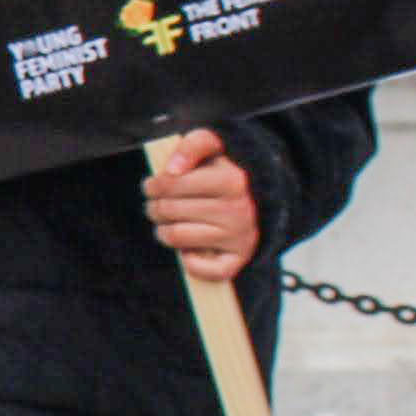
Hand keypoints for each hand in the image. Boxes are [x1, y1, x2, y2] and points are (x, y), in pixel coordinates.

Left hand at [144, 127, 259, 283]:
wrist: (262, 200)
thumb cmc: (225, 173)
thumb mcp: (214, 146)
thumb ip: (192, 145)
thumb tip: (171, 170)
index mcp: (232, 180)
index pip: (171, 184)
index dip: (153, 185)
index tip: (152, 186)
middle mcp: (238, 210)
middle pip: (168, 210)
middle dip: (155, 207)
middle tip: (157, 205)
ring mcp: (239, 237)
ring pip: (175, 236)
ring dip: (163, 231)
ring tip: (166, 223)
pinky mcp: (238, 260)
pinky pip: (202, 269)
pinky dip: (189, 261)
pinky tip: (188, 249)